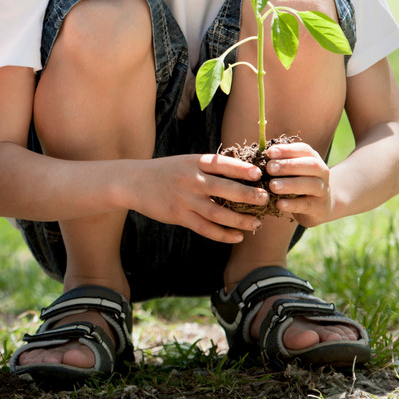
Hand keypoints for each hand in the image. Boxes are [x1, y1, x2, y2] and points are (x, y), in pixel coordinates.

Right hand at [136, 153, 268, 241]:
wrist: (134, 182)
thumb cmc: (165, 171)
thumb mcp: (185, 162)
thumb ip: (208, 168)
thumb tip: (242, 175)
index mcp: (194, 162)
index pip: (222, 164)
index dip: (242, 169)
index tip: (259, 174)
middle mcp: (190, 180)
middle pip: (224, 189)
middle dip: (248, 196)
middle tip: (265, 200)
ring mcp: (185, 200)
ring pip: (218, 213)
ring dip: (240, 220)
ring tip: (255, 223)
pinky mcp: (179, 216)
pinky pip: (206, 228)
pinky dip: (223, 234)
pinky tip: (237, 236)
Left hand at [264, 140, 335, 226]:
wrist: (319, 206)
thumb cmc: (298, 183)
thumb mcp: (292, 171)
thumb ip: (279, 162)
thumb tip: (257, 154)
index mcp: (313, 158)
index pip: (304, 150)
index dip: (287, 150)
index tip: (269, 152)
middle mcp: (321, 172)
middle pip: (310, 165)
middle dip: (289, 165)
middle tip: (269, 168)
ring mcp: (323, 190)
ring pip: (311, 184)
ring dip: (290, 184)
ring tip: (273, 186)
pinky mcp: (320, 207)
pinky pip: (307, 205)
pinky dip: (292, 204)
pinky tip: (279, 203)